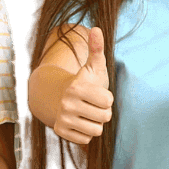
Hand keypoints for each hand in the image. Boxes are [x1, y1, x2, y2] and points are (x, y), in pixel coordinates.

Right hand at [52, 26, 113, 144]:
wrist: (59, 96)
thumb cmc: (84, 82)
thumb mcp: (93, 66)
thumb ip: (97, 49)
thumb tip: (97, 28)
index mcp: (77, 87)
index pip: (108, 102)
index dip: (107, 98)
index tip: (98, 93)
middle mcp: (67, 104)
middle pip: (104, 118)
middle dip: (103, 112)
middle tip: (93, 104)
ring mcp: (62, 118)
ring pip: (96, 130)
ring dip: (95, 123)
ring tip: (87, 113)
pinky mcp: (60, 131)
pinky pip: (86, 140)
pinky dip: (86, 132)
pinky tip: (79, 121)